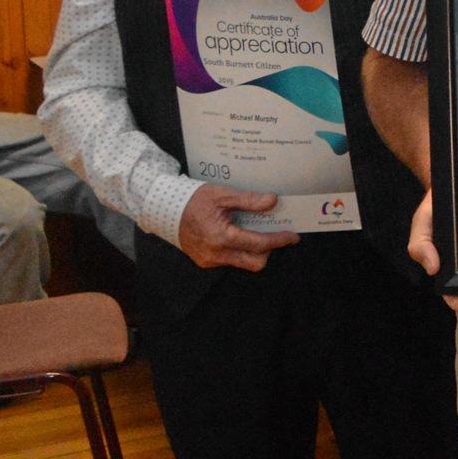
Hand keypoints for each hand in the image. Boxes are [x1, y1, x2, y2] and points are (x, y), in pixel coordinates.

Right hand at [176, 183, 299, 272]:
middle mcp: (216, 254)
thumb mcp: (222, 195)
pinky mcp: (205, 261)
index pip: (259, 244)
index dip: (279, 240)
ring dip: (254, 251)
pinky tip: (239, 235)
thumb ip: (248, 200)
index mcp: (221, 237)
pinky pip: (230, 260)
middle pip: (255, 262)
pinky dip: (240, 251)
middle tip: (276, 235)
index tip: (292, 236)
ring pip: (243, 263)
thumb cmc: (193, 200)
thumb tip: (273, 201)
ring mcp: (209, 260)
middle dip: (269, 250)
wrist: (165, 210)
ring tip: (256, 232)